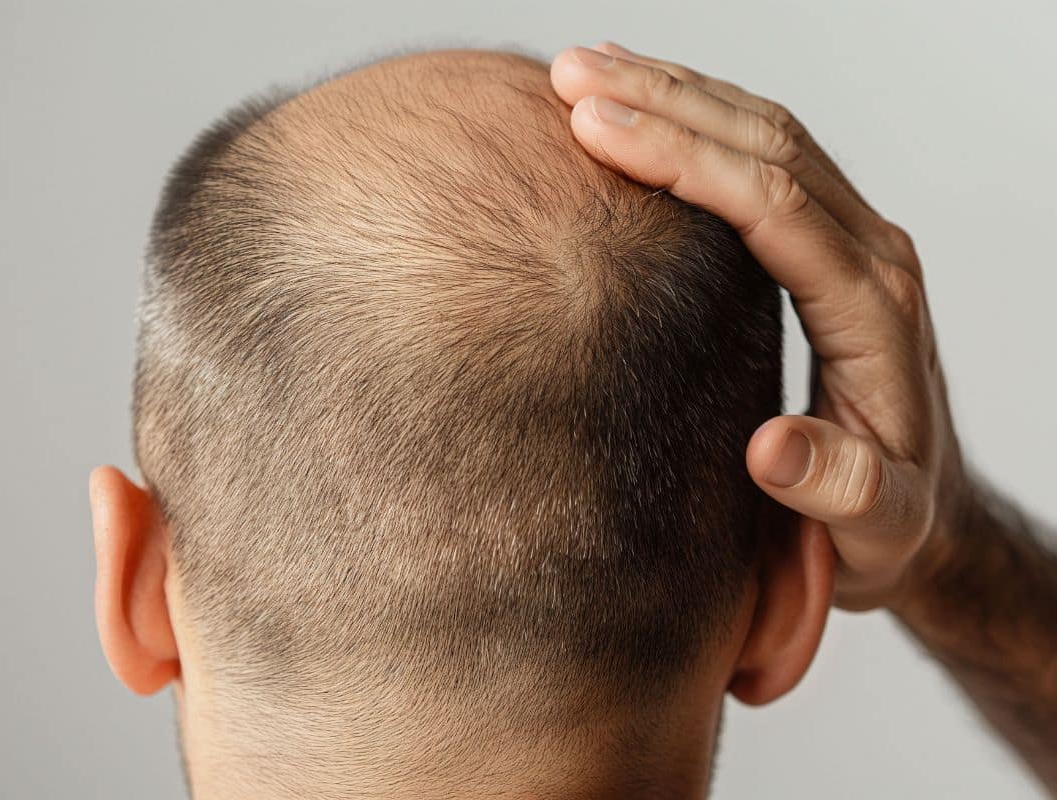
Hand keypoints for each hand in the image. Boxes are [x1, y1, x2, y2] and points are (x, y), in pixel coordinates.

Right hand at [550, 43, 969, 610]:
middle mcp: (869, 256)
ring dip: (676, 93)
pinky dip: (698, 118)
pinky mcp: (830, 243)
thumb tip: (772, 449)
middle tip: (568, 75)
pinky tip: (646, 105)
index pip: (771, 203)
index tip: (596, 130)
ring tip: (585, 70)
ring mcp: (852, 241)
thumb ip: (840, 491)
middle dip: (664, 101)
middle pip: (766, 143)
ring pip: (764, 133)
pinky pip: (764, 155)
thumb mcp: (877, 528)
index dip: (682, 159)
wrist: (926, 514)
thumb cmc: (890, 524)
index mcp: (873, 311)